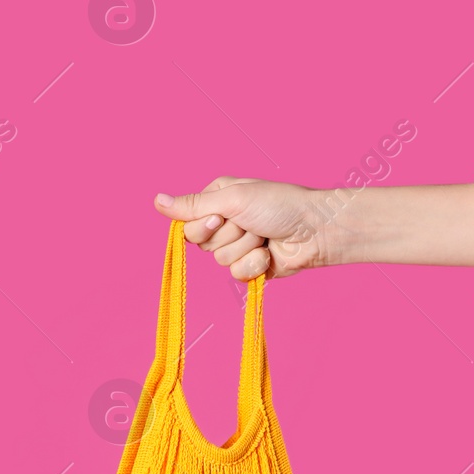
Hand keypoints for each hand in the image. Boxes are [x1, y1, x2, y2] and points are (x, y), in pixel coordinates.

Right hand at [153, 180, 473, 275]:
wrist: (317, 229)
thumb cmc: (280, 204)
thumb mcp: (233, 198)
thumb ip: (193, 205)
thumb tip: (156, 201)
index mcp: (217, 200)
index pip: (188, 224)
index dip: (204, 227)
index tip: (222, 217)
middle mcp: (225, 222)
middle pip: (203, 245)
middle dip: (229, 237)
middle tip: (252, 224)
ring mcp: (238, 245)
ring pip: (221, 262)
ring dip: (246, 249)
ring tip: (265, 237)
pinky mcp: (252, 266)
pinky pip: (237, 275)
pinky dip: (255, 266)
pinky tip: (270, 255)